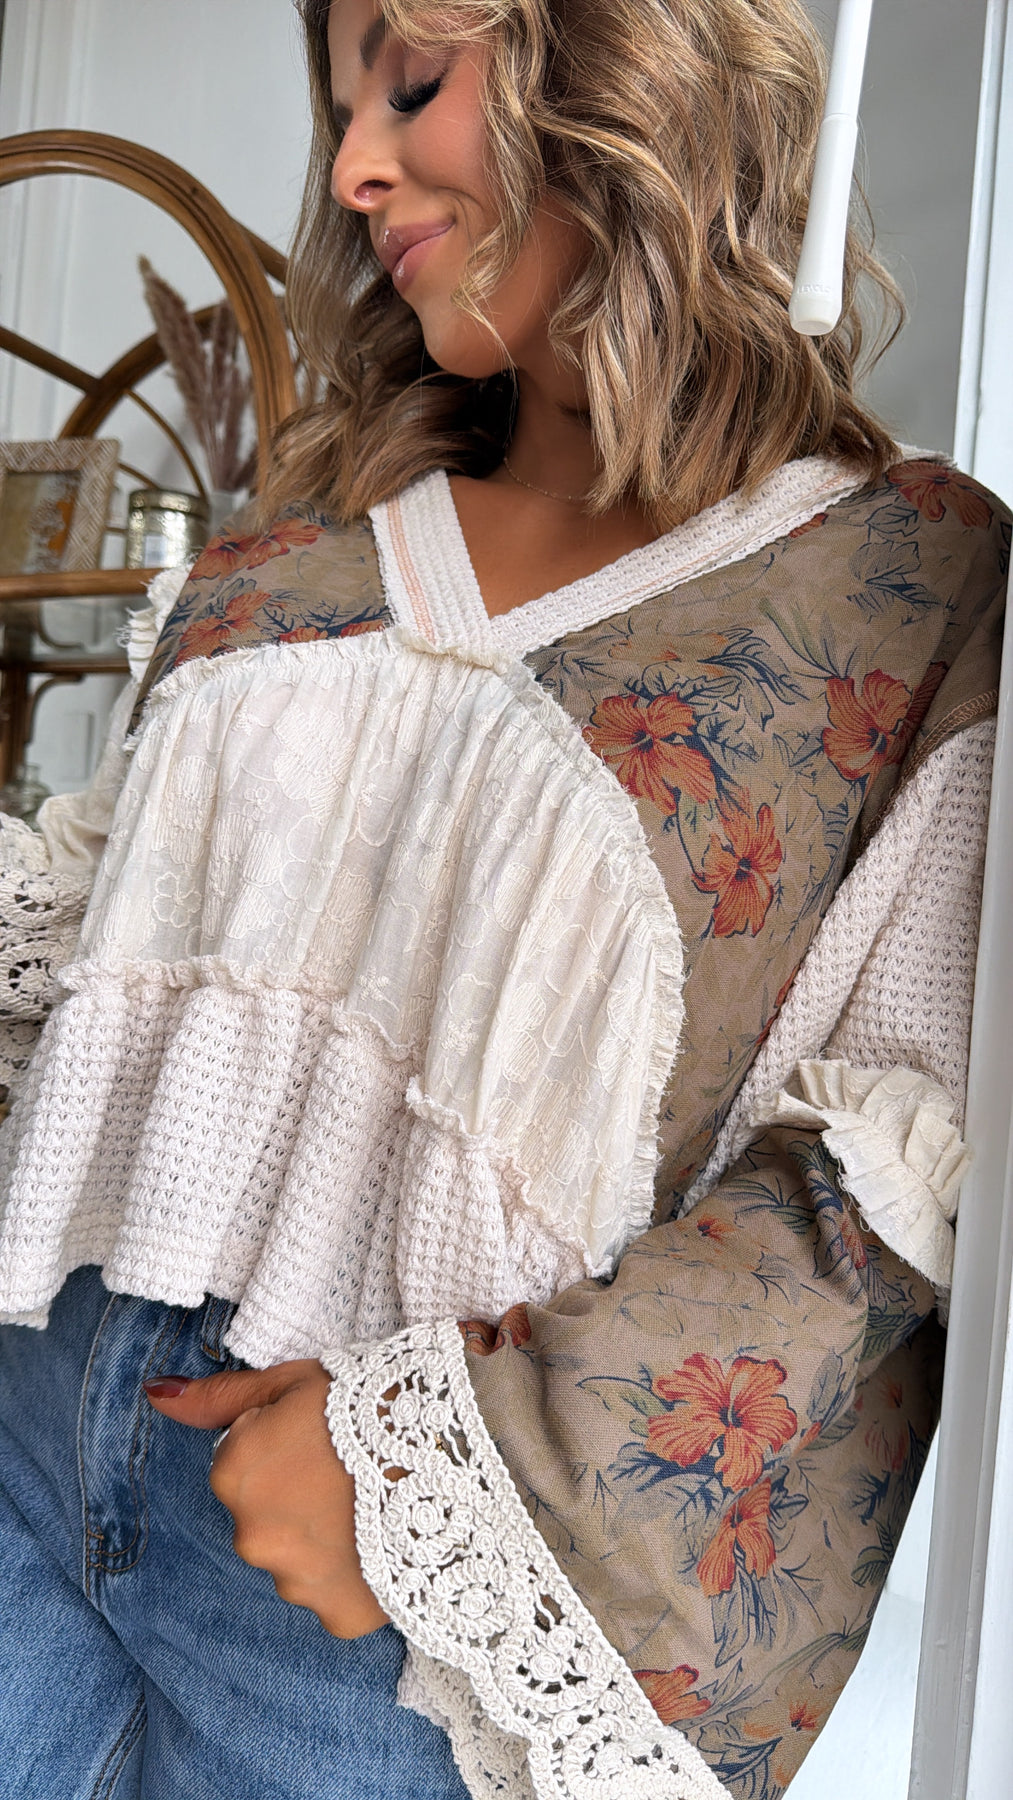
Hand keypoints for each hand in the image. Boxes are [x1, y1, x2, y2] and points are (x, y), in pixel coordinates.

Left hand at [144, 1359, 388, 1637]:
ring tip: (375, 1504)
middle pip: (265, 1519)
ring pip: (297, 1561)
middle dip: (298, 1498)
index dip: (284, 1446)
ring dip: (325, 1539)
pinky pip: (336, 1597)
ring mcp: (295, 1583)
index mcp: (235, 1474)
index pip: (241, 1466)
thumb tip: (156, 1394)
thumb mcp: (294, 1380)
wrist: (457, 1455)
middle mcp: (252, 1537)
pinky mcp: (340, 1617)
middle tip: (352, 1470)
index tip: (323, 1436)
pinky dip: (355, 1575)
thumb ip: (220, 1397)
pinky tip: (386, 1542)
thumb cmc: (375, 1406)